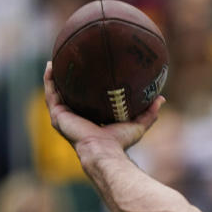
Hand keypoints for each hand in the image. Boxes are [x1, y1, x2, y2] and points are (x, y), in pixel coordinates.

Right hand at [43, 61, 163, 151]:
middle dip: (68, 81)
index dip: (87, 89)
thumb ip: (149, 112)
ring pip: (56, 93)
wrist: (104, 151)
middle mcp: (75, 118)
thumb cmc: (120, 142)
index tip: (90, 73)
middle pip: (70, 96)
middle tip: (70, 63)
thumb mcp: (138, 124)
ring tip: (54, 60)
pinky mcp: (58, 116)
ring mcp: (64, 117)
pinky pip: (51, 94)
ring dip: (54, 77)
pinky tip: (51, 65)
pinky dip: (49, 79)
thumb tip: (162, 99)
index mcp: (91, 120)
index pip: (88, 102)